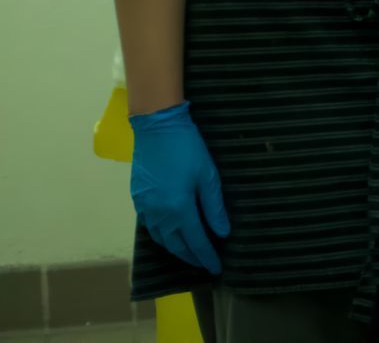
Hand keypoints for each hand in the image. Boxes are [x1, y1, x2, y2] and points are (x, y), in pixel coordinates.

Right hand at [130, 102, 228, 273]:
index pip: (195, 241)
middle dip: (191, 257)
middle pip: (175, 245)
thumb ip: (214, 207)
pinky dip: (163, 235)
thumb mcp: (208, 176)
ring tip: (190, 252)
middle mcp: (158, 214)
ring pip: (161, 238)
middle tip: (204, 264)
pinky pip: (151, 226)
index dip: (206, 256)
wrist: (156, 128)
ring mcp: (145, 208)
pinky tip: (171, 233)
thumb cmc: (187, 149)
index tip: (216, 269)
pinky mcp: (138, 199)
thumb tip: (222, 233)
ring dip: (176, 248)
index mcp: (178, 209)